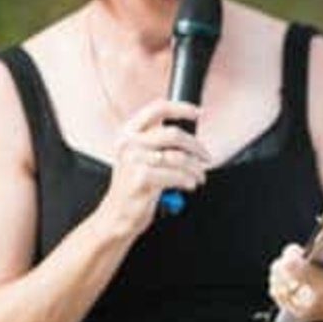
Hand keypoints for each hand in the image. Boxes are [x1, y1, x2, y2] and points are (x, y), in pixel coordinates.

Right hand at [99, 100, 207, 238]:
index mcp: (128, 132)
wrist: (117, 213)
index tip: (198, 112)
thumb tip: (188, 135)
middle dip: (196, 146)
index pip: (157, 108)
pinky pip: (178, 176)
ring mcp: (134, 161)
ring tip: (198, 176)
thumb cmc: (133, 185)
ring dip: (196, 169)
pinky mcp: (142, 179)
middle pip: (174, 134)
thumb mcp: (138, 155)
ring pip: (180, 157)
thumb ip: (156, 140)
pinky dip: (189, 181)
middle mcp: (129, 143)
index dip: (182, 108)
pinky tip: (188, 185)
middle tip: (205, 157)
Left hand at [267, 232, 322, 321]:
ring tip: (289, 265)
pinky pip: (281, 299)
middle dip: (283, 263)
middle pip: (281, 278)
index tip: (295, 249)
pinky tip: (287, 278)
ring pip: (277, 289)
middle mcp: (312, 302)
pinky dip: (279, 286)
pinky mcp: (303, 316)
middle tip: (292, 255)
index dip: (290, 256)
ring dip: (279, 275)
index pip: (294, 269)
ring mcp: (305, 311)